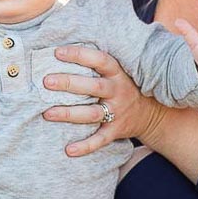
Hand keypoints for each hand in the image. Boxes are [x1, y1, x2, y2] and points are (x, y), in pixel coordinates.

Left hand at [41, 45, 170, 156]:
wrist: (152, 114)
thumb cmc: (123, 86)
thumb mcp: (117, 71)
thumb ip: (96, 62)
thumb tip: (61, 48)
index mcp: (117, 73)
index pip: (99, 60)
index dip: (79, 55)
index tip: (57, 52)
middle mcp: (117, 91)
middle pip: (93, 86)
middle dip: (69, 83)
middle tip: (46, 81)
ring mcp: (117, 112)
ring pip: (91, 113)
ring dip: (69, 114)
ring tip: (47, 113)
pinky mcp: (116, 130)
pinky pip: (100, 140)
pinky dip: (85, 146)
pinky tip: (69, 150)